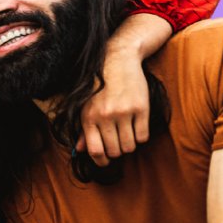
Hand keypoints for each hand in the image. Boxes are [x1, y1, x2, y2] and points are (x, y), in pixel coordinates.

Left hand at [77, 51, 148, 166]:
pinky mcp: (141, 108)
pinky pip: (143, 136)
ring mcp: (124, 112)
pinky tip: (137, 127)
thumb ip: (84, 129)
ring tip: (127, 134)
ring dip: (129, 145)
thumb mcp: (87, 106)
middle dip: (117, 151)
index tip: (106, 161)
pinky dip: (141, 137)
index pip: (94, 150)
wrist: (118, 60)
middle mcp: (105, 116)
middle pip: (114, 151)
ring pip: (130, 146)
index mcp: (89, 117)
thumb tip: (79, 150)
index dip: (101, 161)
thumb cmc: (100, 87)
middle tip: (118, 142)